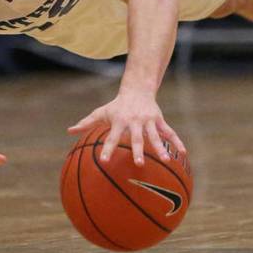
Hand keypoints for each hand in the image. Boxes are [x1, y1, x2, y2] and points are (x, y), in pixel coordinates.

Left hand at [68, 90, 185, 166]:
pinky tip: (183, 154)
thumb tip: (69, 131)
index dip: (108, 149)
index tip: (105, 161)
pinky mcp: (159, 120)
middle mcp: (134, 121)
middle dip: (138, 150)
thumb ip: (86, 123)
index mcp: (119, 121)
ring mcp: (149, 121)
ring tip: (165, 160)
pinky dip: (177, 142)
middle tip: (139, 163)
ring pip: (155, 136)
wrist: (137, 89)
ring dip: (160, 147)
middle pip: (136, 138)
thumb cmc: (116, 105)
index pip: (112, 137)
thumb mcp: (101, 112)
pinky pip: (169, 132)